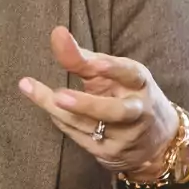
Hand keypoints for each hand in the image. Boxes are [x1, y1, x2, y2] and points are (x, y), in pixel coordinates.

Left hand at [19, 28, 181, 177]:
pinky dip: (61, 121)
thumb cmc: (125, 94)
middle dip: (87, 104)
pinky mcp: (109, 153)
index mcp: (140, 84)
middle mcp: (137, 112)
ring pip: (89, 125)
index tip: (94, 63)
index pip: (130, 74)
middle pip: (115, 111)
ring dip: (59, 110)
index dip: (114, 70)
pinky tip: (48, 107)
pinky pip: (80, 137)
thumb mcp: (112, 74)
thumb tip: (57, 34)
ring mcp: (124, 136)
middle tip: (59, 96)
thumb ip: (84, 58)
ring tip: (33, 91)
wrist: (155, 141)